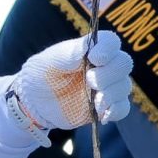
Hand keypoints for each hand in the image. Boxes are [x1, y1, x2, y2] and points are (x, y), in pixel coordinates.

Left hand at [13, 31, 131, 131]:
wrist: (34, 101)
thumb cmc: (41, 74)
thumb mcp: (51, 60)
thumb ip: (71, 53)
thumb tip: (91, 47)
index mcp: (91, 50)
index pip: (111, 42)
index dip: (108, 49)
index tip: (95, 58)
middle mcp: (103, 66)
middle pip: (124, 64)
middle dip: (109, 74)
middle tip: (90, 80)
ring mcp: (106, 87)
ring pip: (124, 87)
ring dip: (111, 94)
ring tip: (95, 102)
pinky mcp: (105, 107)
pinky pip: (122, 108)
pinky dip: (115, 111)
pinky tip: (101, 114)